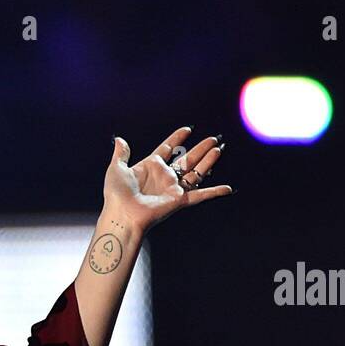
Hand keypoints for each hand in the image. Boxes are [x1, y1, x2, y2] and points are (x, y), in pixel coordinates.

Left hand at [104, 126, 232, 234]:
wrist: (122, 215)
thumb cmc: (116, 195)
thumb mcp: (117, 169)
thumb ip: (121, 154)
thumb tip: (120, 140)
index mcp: (150, 167)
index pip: (167, 149)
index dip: (177, 139)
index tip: (187, 130)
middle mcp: (164, 177)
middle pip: (186, 159)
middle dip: (200, 149)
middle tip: (213, 139)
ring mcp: (173, 189)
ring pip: (196, 172)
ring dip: (208, 161)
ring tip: (219, 149)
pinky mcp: (179, 201)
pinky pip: (200, 195)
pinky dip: (214, 192)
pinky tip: (227, 188)